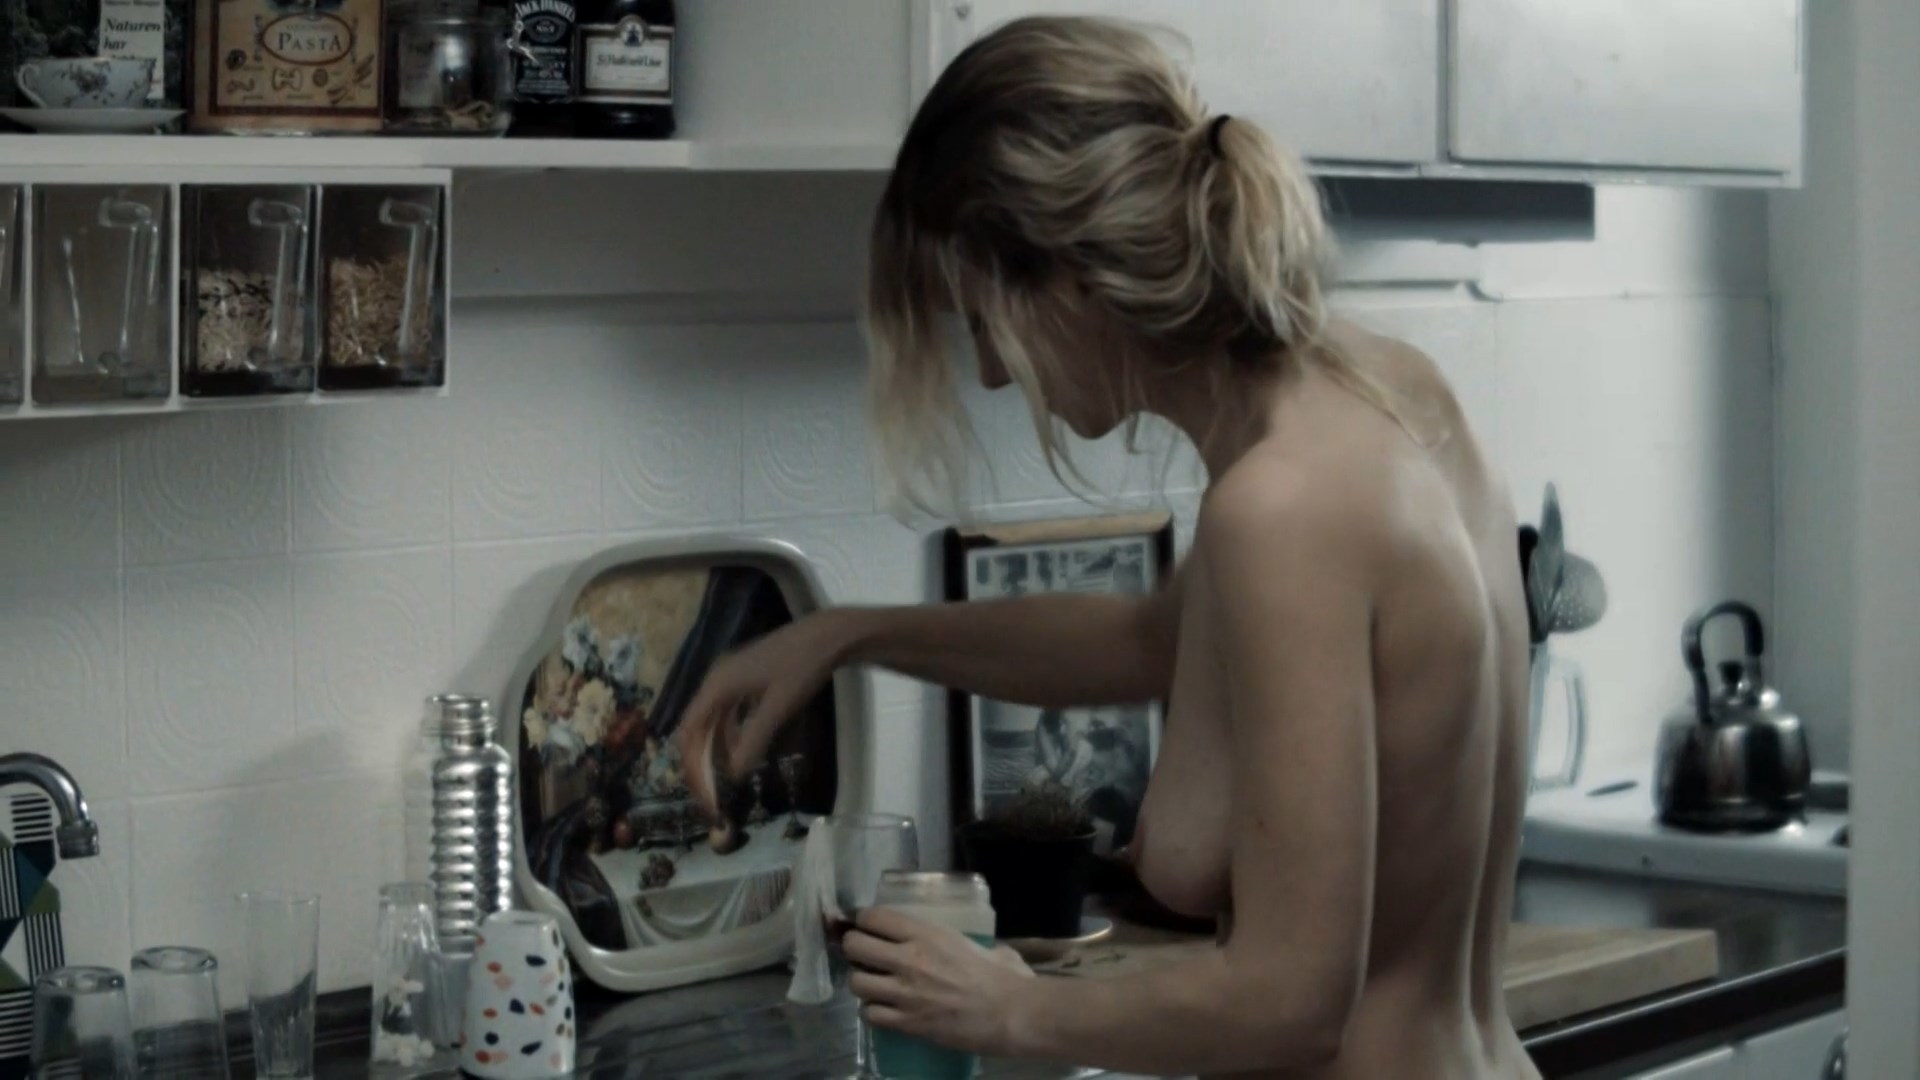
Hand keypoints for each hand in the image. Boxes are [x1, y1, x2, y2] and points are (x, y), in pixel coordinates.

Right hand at [675, 611, 853, 817]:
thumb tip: (733, 774)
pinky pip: (729, 714)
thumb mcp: (778, 708)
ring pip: (712, 723)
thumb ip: (753, 740)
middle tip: (710, 798)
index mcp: (717, 685)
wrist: (828, 634)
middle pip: (696, 729)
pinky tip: (741, 753)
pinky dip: (730, 736)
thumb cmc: (802, 668)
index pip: (690, 734)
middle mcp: (717, 681)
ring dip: (714, 752)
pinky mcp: (747, 679)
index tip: (705, 798)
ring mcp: (731, 678)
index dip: (693, 768)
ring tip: (721, 782)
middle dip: (700, 765)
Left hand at [844, 907, 1034, 1057]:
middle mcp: (908, 959)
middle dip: (854, 949)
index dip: (864, 920)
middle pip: (854, 946)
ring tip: (874, 984)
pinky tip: (884, 1009)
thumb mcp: (978, 944)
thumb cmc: (1002, 977)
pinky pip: (869, 1015)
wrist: (1010, 1014)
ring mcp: (904, 993)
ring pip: (856, 982)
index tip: (867, 926)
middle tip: (864, 955)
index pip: (873, 917)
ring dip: (862, 982)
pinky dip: (872, 1011)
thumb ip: (962, 942)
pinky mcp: (906, 1023)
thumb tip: (976, 947)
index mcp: (926, 934)